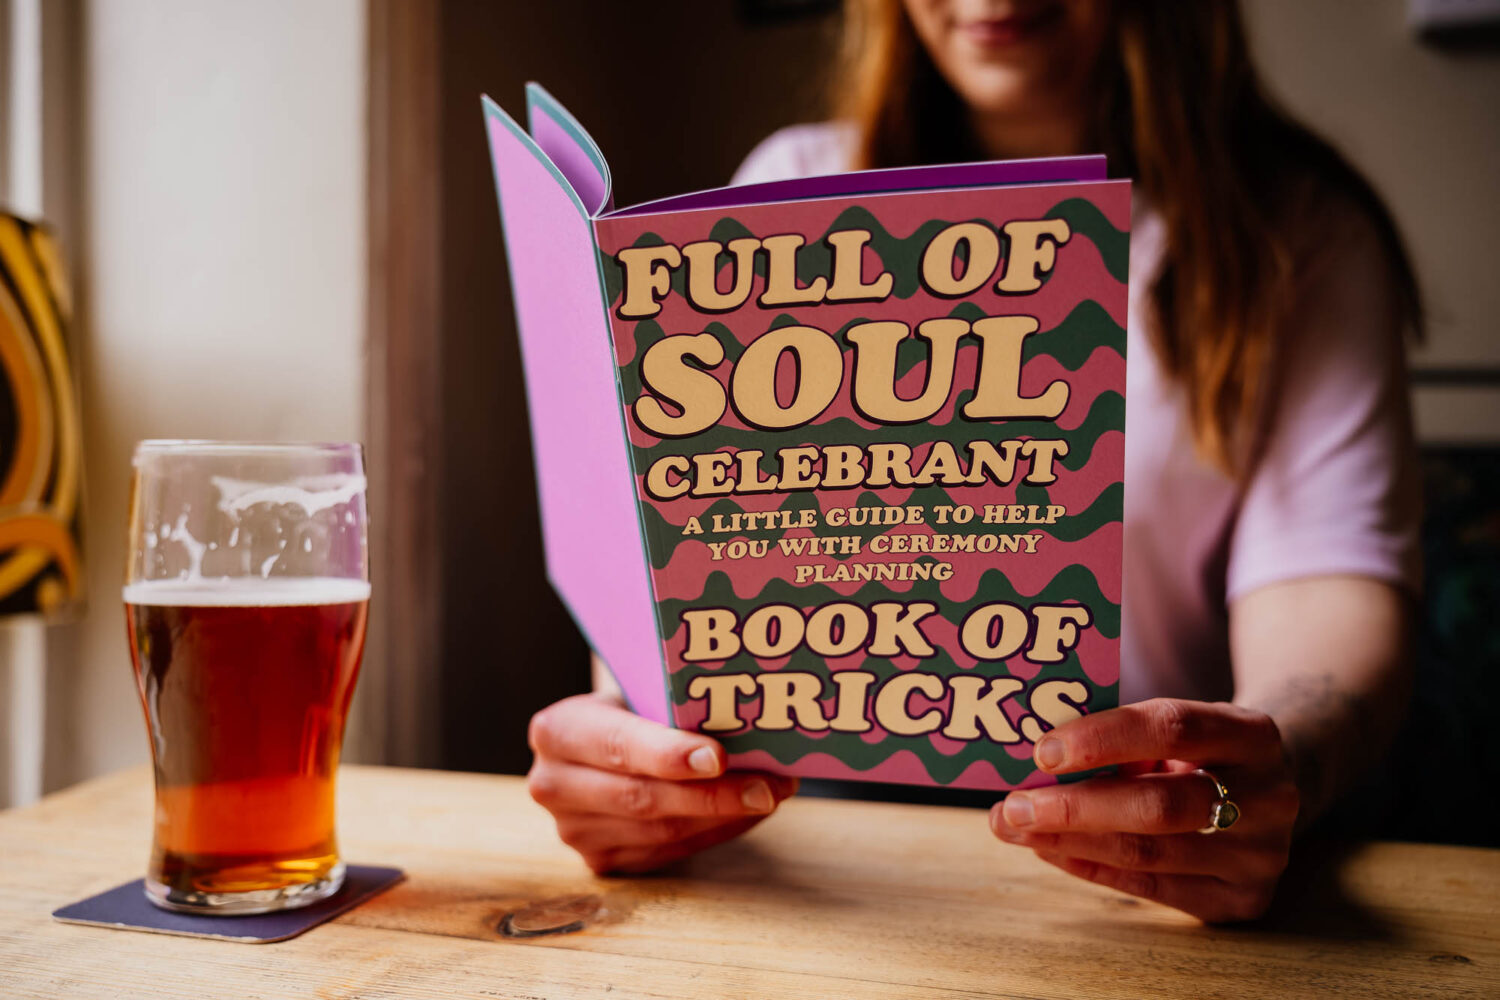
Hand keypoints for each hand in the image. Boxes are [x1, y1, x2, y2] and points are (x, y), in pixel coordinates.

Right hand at [527, 693, 797, 873]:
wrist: (595, 748)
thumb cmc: (629, 710)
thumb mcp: (635, 693)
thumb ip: (672, 706)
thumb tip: (751, 715)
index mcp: (558, 731)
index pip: (618, 745)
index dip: (669, 754)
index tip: (719, 757)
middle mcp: (554, 785)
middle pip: (641, 798)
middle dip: (713, 794)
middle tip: (768, 787)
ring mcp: (574, 831)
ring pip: (660, 831)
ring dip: (724, 816)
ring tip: (771, 794)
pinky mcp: (600, 860)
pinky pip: (668, 851)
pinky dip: (714, 832)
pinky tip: (747, 813)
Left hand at [989, 698, 1299, 922]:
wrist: (1273, 789)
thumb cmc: (1202, 749)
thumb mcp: (1181, 726)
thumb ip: (1124, 738)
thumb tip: (1036, 763)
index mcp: (1253, 735)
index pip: (1173, 728)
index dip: (1103, 739)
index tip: (1043, 752)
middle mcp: (1269, 798)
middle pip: (1160, 805)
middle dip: (1076, 807)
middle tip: (1013, 806)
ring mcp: (1260, 856)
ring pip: (1149, 854)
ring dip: (1070, 842)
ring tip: (1018, 829)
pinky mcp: (1242, 900)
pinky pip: (1152, 889)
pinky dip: (1093, 868)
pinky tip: (1052, 851)